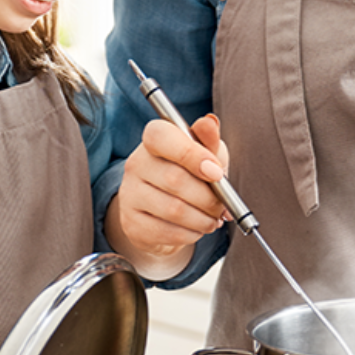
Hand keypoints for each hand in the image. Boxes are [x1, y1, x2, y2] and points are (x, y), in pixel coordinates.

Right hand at [111, 114, 229, 271]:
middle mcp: (135, 164)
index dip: (192, 155)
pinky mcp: (131, 224)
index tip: (217, 172)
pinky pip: (167, 232)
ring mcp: (129, 195)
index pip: (162, 138)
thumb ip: (209, 140)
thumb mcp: (206, 153)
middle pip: (175, 180)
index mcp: (154, 140)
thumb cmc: (191, 174)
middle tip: (224, 205)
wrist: (166, 211)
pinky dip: (192, 233)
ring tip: (214, 217)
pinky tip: (198, 228)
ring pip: (174, 209)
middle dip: (209, 197)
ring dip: (204, 218)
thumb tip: (209, 122)